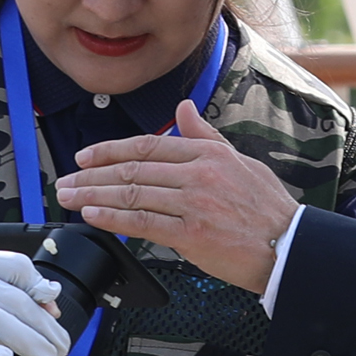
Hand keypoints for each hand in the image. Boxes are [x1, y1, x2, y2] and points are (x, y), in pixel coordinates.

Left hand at [56, 101, 300, 294]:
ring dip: (94, 195)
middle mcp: (198, 173)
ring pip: (132, 193)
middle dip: (91, 175)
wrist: (290, 246)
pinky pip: (143, 222)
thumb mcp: (240, 160)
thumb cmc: (267, 208)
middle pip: (132, 169)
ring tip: (69, 198)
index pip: (147, 146)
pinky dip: (113, 218)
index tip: (85, 157)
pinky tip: (93, 216)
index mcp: (207, 153)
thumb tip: (183, 109)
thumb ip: (205, 136)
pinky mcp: (191, 234)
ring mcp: (194, 203)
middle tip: (65, 181)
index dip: (110, 150)